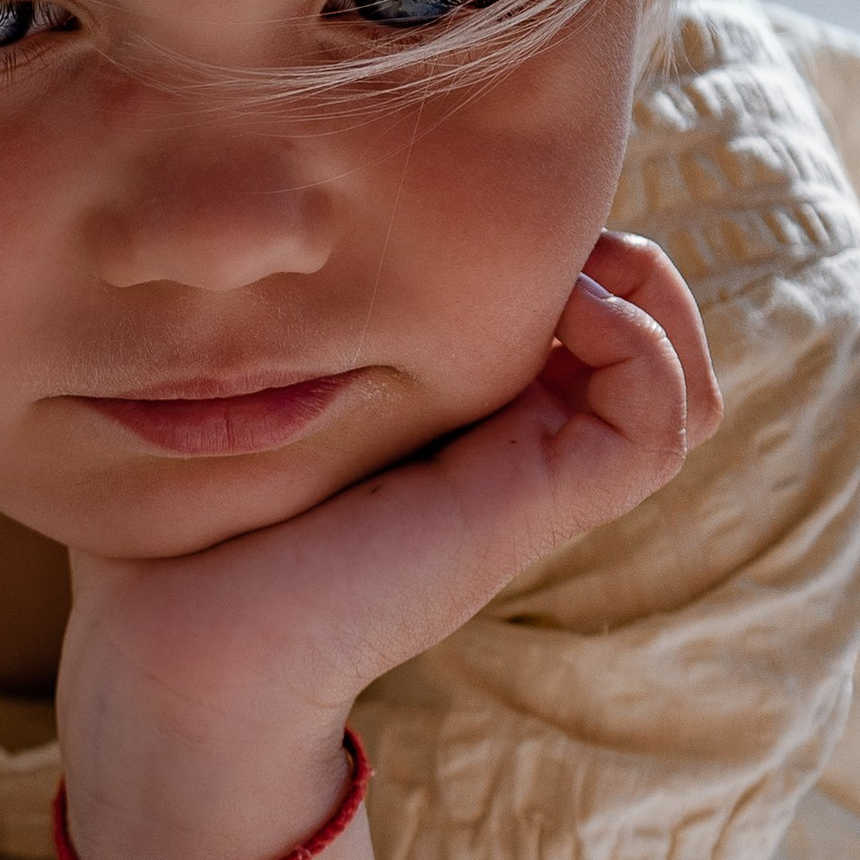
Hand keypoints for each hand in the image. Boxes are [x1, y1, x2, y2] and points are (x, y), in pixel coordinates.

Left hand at [61, 231, 720, 859]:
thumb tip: (257, 228)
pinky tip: (561, 308)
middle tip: (552, 228)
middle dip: (630, 263)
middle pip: (657, 357)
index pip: (579, 330)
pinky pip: (657, 426)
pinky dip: (642, 350)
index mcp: (458, 431)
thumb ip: (284, 328)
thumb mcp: (247, 395)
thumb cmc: (179, 528)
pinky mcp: (527, 510)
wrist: (175, 649)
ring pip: (683, 394)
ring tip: (577, 264)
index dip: (566, 251)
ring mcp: (527, 488)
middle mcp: (509, 458)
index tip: (484, 210)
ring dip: (654, 299)